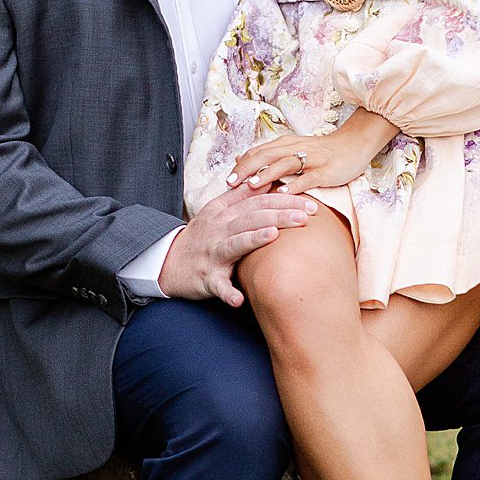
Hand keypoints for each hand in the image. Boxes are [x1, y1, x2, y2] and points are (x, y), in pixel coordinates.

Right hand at [159, 184, 318, 307]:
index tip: (310, 204)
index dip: (284, 201)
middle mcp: (220, 230)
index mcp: (225, 213)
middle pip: (251, 218)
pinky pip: (218, 286)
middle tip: (305, 216)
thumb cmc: (202, 236)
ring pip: (235, 244)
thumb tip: (269, 180)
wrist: (169, 262)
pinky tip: (239, 299)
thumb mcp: (218, 210)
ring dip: (253, 239)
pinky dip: (228, 292)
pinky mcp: (207, 279)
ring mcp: (213, 254)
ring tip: (274, 235)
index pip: (258, 201)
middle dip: (279, 215)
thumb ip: (242, 196)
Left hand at [228, 110, 396, 194]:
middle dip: (247, 170)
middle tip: (231, 184)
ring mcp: (311, 159)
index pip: (258, 152)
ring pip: (284, 164)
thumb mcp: (292, 149)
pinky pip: (308, 177)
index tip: (227, 181)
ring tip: (251, 186)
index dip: (242, 165)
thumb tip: (240, 160)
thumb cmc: (322, 151)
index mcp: (285, 144)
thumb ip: (268, 155)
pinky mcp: (326, 170)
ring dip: (267, 174)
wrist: (354, 144)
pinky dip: (295, 185)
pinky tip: (284, 193)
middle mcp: (295, 148)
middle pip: (266, 156)